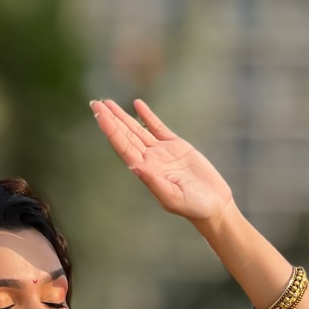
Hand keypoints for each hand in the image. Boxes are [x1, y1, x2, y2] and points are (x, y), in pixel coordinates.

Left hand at [89, 97, 234, 227]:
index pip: (124, 147)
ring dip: (123, 116)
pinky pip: (158, 127)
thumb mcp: (172, 196)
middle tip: (95, 103)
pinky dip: (147, 116)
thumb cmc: (193, 206)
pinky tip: (137, 104)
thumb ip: (153, 181)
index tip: (99, 116)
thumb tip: (135, 166)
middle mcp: (150, 160)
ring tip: (108, 102)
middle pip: (126, 135)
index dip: (111, 130)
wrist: (213, 204)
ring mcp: (161, 152)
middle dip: (110, 119)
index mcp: (146, 171)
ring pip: (138, 129)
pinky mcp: (176, 146)